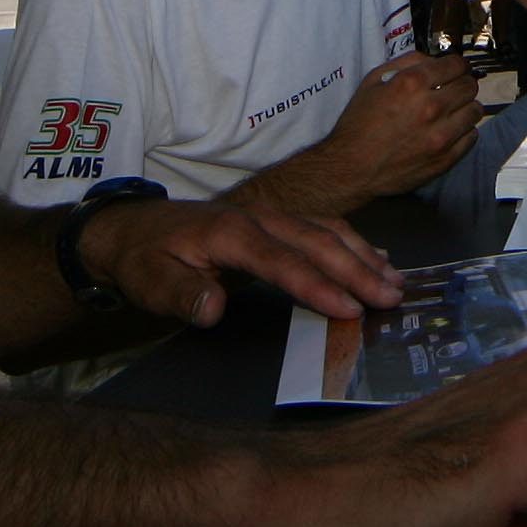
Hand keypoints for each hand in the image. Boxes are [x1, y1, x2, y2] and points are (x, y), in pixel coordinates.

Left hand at [93, 197, 406, 324]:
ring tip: (395, 281)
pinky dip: (352, 243)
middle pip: (317, 241)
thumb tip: (213, 310)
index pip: (283, 261)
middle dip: (357, 270)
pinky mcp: (273, 223)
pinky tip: (374, 258)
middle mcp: (258, 219)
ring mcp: (269, 217)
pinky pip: (321, 228)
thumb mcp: (149, 280)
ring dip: (362, 255)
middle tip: (391, 297)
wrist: (131, 229)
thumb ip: (182, 295)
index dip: (318, 285)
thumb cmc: (143, 259)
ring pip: (326, 231)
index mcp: (231, 233)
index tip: (349, 308)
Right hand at [318, 51, 483, 196]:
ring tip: (453, 111)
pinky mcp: (445, 158)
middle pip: (469, 86)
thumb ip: (406, 63)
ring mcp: (440, 135)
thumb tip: (433, 61)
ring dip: (466, 107)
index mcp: (411, 84)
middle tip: (454, 89)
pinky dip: (464, 131)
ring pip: (475, 110)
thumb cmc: (359, 124)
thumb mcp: (373, 81)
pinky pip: (472, 137)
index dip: (457, 65)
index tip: (456, 69)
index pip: (455, 65)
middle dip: (462, 83)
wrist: (351, 168)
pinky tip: (450, 131)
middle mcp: (431, 107)